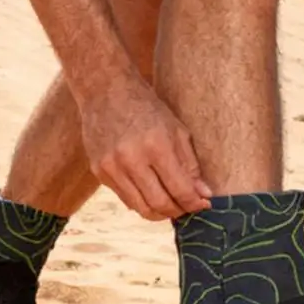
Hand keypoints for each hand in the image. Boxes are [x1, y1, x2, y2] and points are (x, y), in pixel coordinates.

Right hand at [79, 74, 212, 220]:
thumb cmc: (147, 108)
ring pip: (140, 207)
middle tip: (188, 208)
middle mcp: (131, 159)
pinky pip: (125, 198)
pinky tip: (151, 193)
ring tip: (171, 205)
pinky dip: (141, 202)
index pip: (180, 189)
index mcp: (156, 145)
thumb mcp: (176, 130)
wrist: (106, 91)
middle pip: (160, 204)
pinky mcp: (99, 171)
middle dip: (178, 211)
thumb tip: (204, 194)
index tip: (204, 204)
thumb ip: (190, 164)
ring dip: (160, 213)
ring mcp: (111, 167)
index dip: (195, 203)